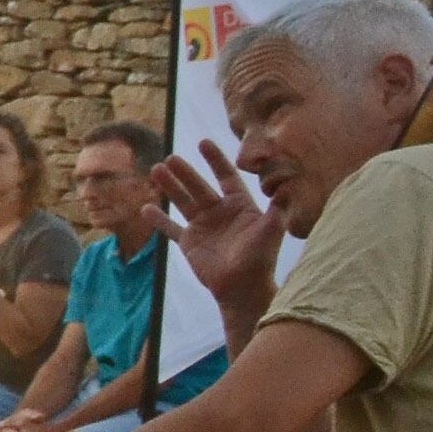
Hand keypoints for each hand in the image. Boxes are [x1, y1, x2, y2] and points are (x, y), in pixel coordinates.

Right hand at [152, 138, 282, 298]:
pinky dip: (158, 220)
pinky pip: (171, 228)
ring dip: (169, 187)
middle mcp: (219, 211)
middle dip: (185, 172)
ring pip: (182, 201)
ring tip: (156, 171)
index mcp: (240, 205)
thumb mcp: (272, 230)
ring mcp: (203, 226)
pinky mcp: (189, 242)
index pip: (226, 177)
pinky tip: (145, 208)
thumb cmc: (261, 259)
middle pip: (199, 186)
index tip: (203, 142)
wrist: (243, 288)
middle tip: (170, 158)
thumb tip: (286, 184)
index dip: (215, 160)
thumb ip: (277, 207)